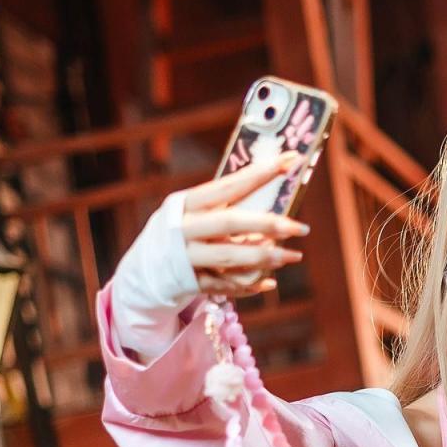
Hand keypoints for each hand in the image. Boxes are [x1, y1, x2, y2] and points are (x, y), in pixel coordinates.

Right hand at [180, 150, 312, 299]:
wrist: (145, 269)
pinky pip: (227, 285)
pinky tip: (270, 281)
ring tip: (293, 256)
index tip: (291, 161)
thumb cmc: (183, 232)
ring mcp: (185, 257)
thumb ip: (228, 208)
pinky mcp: (191, 282)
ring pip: (230, 257)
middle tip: (300, 227)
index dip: (260, 174)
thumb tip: (275, 203)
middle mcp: (184, 228)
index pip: (228, 185)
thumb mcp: (196, 214)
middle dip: (268, 224)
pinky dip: (250, 284)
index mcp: (187, 203)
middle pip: (230, 222)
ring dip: (265, 257)